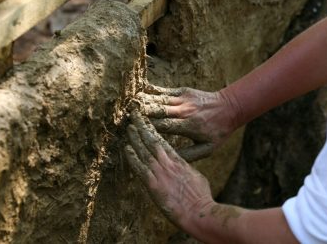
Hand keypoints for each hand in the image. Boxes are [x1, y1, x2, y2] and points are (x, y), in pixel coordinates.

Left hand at [125, 111, 213, 230]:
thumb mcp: (195, 176)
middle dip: (143, 127)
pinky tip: (126, 148)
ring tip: (128, 127)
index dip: (153, 129)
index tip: (146, 120)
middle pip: (152, 141)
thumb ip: (185, 168)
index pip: (162, 141)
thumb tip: (182, 166)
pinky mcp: (153, 185)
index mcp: (178, 161)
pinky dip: (132, 157)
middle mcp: (167, 163)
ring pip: (144, 151)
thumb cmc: (201, 197)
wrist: (199, 212)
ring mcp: (159, 173)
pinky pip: (139, 168)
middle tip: (135, 115)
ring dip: (135, 138)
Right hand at [137, 84, 239, 161]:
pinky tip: (138, 93)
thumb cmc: (217, 132)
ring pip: (157, 99)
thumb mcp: (207, 149)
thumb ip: (187, 155)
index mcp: (189, 126)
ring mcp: (183, 99)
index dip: (146, 126)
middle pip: (157, 110)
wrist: (229, 108)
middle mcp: (185, 111)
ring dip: (141, 101)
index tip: (131, 129)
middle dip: (139, 113)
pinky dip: (150, 92)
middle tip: (123, 116)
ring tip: (127, 105)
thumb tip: (167, 158)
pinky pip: (163, 91)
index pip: (163, 126)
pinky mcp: (182, 91)